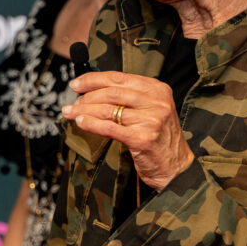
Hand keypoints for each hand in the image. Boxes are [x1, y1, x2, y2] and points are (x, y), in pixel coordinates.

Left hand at [62, 70, 193, 190]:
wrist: (177, 167)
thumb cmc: (159, 138)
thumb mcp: (151, 110)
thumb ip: (130, 98)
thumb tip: (94, 91)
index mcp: (158, 90)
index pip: (119, 78)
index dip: (94, 79)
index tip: (77, 84)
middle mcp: (156, 102)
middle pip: (111, 93)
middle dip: (87, 96)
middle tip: (73, 102)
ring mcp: (150, 120)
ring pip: (108, 110)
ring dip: (84, 110)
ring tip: (69, 112)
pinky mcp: (142, 139)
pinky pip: (109, 127)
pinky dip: (91, 123)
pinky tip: (80, 122)